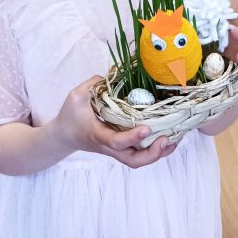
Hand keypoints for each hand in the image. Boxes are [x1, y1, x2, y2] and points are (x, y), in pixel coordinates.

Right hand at [54, 77, 177, 167]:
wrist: (64, 135)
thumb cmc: (70, 116)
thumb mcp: (76, 96)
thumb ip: (94, 84)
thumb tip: (115, 76)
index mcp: (98, 135)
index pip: (116, 142)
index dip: (132, 137)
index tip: (146, 127)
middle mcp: (109, 147)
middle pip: (133, 160)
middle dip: (152, 154)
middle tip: (165, 139)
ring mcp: (116, 150)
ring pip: (138, 160)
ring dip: (157, 153)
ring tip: (173, 139)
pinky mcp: (121, 149)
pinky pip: (140, 154)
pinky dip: (155, 150)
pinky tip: (168, 139)